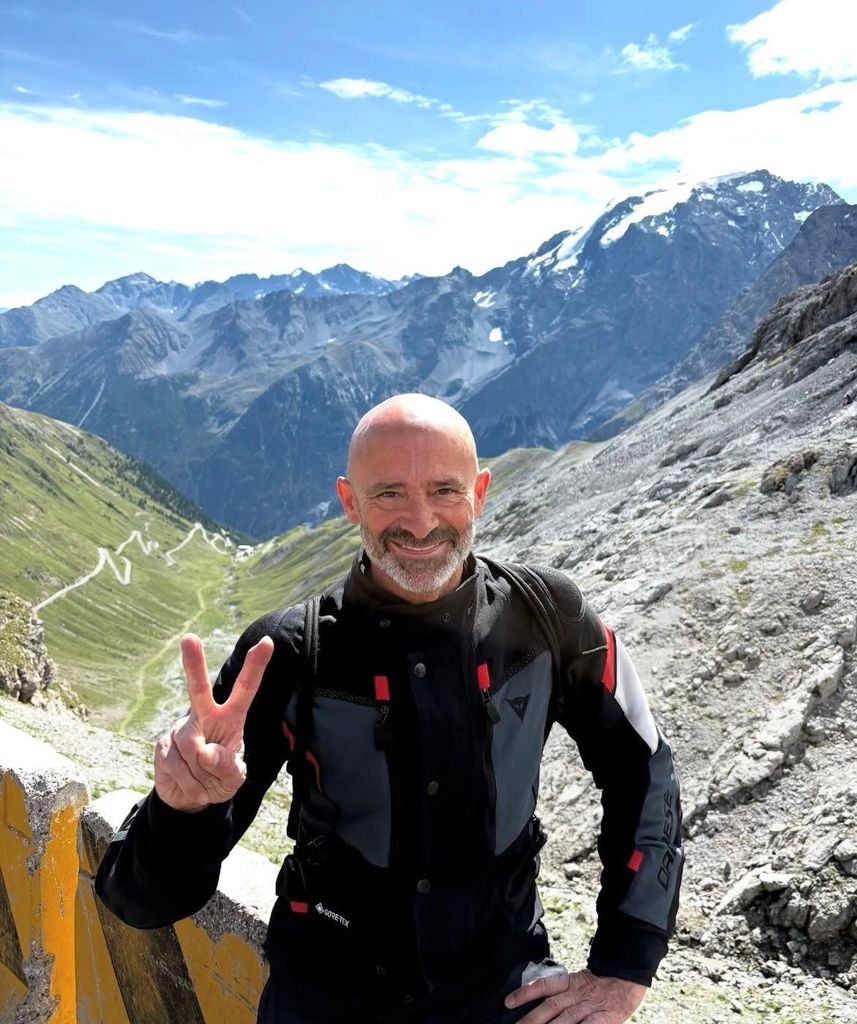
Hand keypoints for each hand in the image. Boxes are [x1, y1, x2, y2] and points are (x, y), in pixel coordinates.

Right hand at [153, 633, 273, 811]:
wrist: (188, 799)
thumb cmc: (218, 780)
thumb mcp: (234, 778)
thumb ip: (228, 766)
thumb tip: (206, 752)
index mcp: (230, 718)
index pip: (245, 689)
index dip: (256, 666)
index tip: (266, 642)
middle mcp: (204, 716)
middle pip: (198, 689)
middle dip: (193, 663)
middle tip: (189, 637)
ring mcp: (181, 730)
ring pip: (191, 748)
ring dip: (201, 774)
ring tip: (204, 781)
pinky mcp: (163, 745)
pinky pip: (177, 765)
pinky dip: (188, 783)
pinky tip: (190, 785)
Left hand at [504, 968, 645, 1023]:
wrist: (629, 979)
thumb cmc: (602, 985)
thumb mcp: (580, 983)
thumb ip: (563, 993)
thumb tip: (540, 1004)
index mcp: (570, 982)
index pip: (544, 986)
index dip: (525, 993)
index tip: (508, 1002)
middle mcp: (577, 993)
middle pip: (550, 1006)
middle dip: (532, 1019)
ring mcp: (590, 1007)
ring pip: (565, 1019)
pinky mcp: (604, 1018)